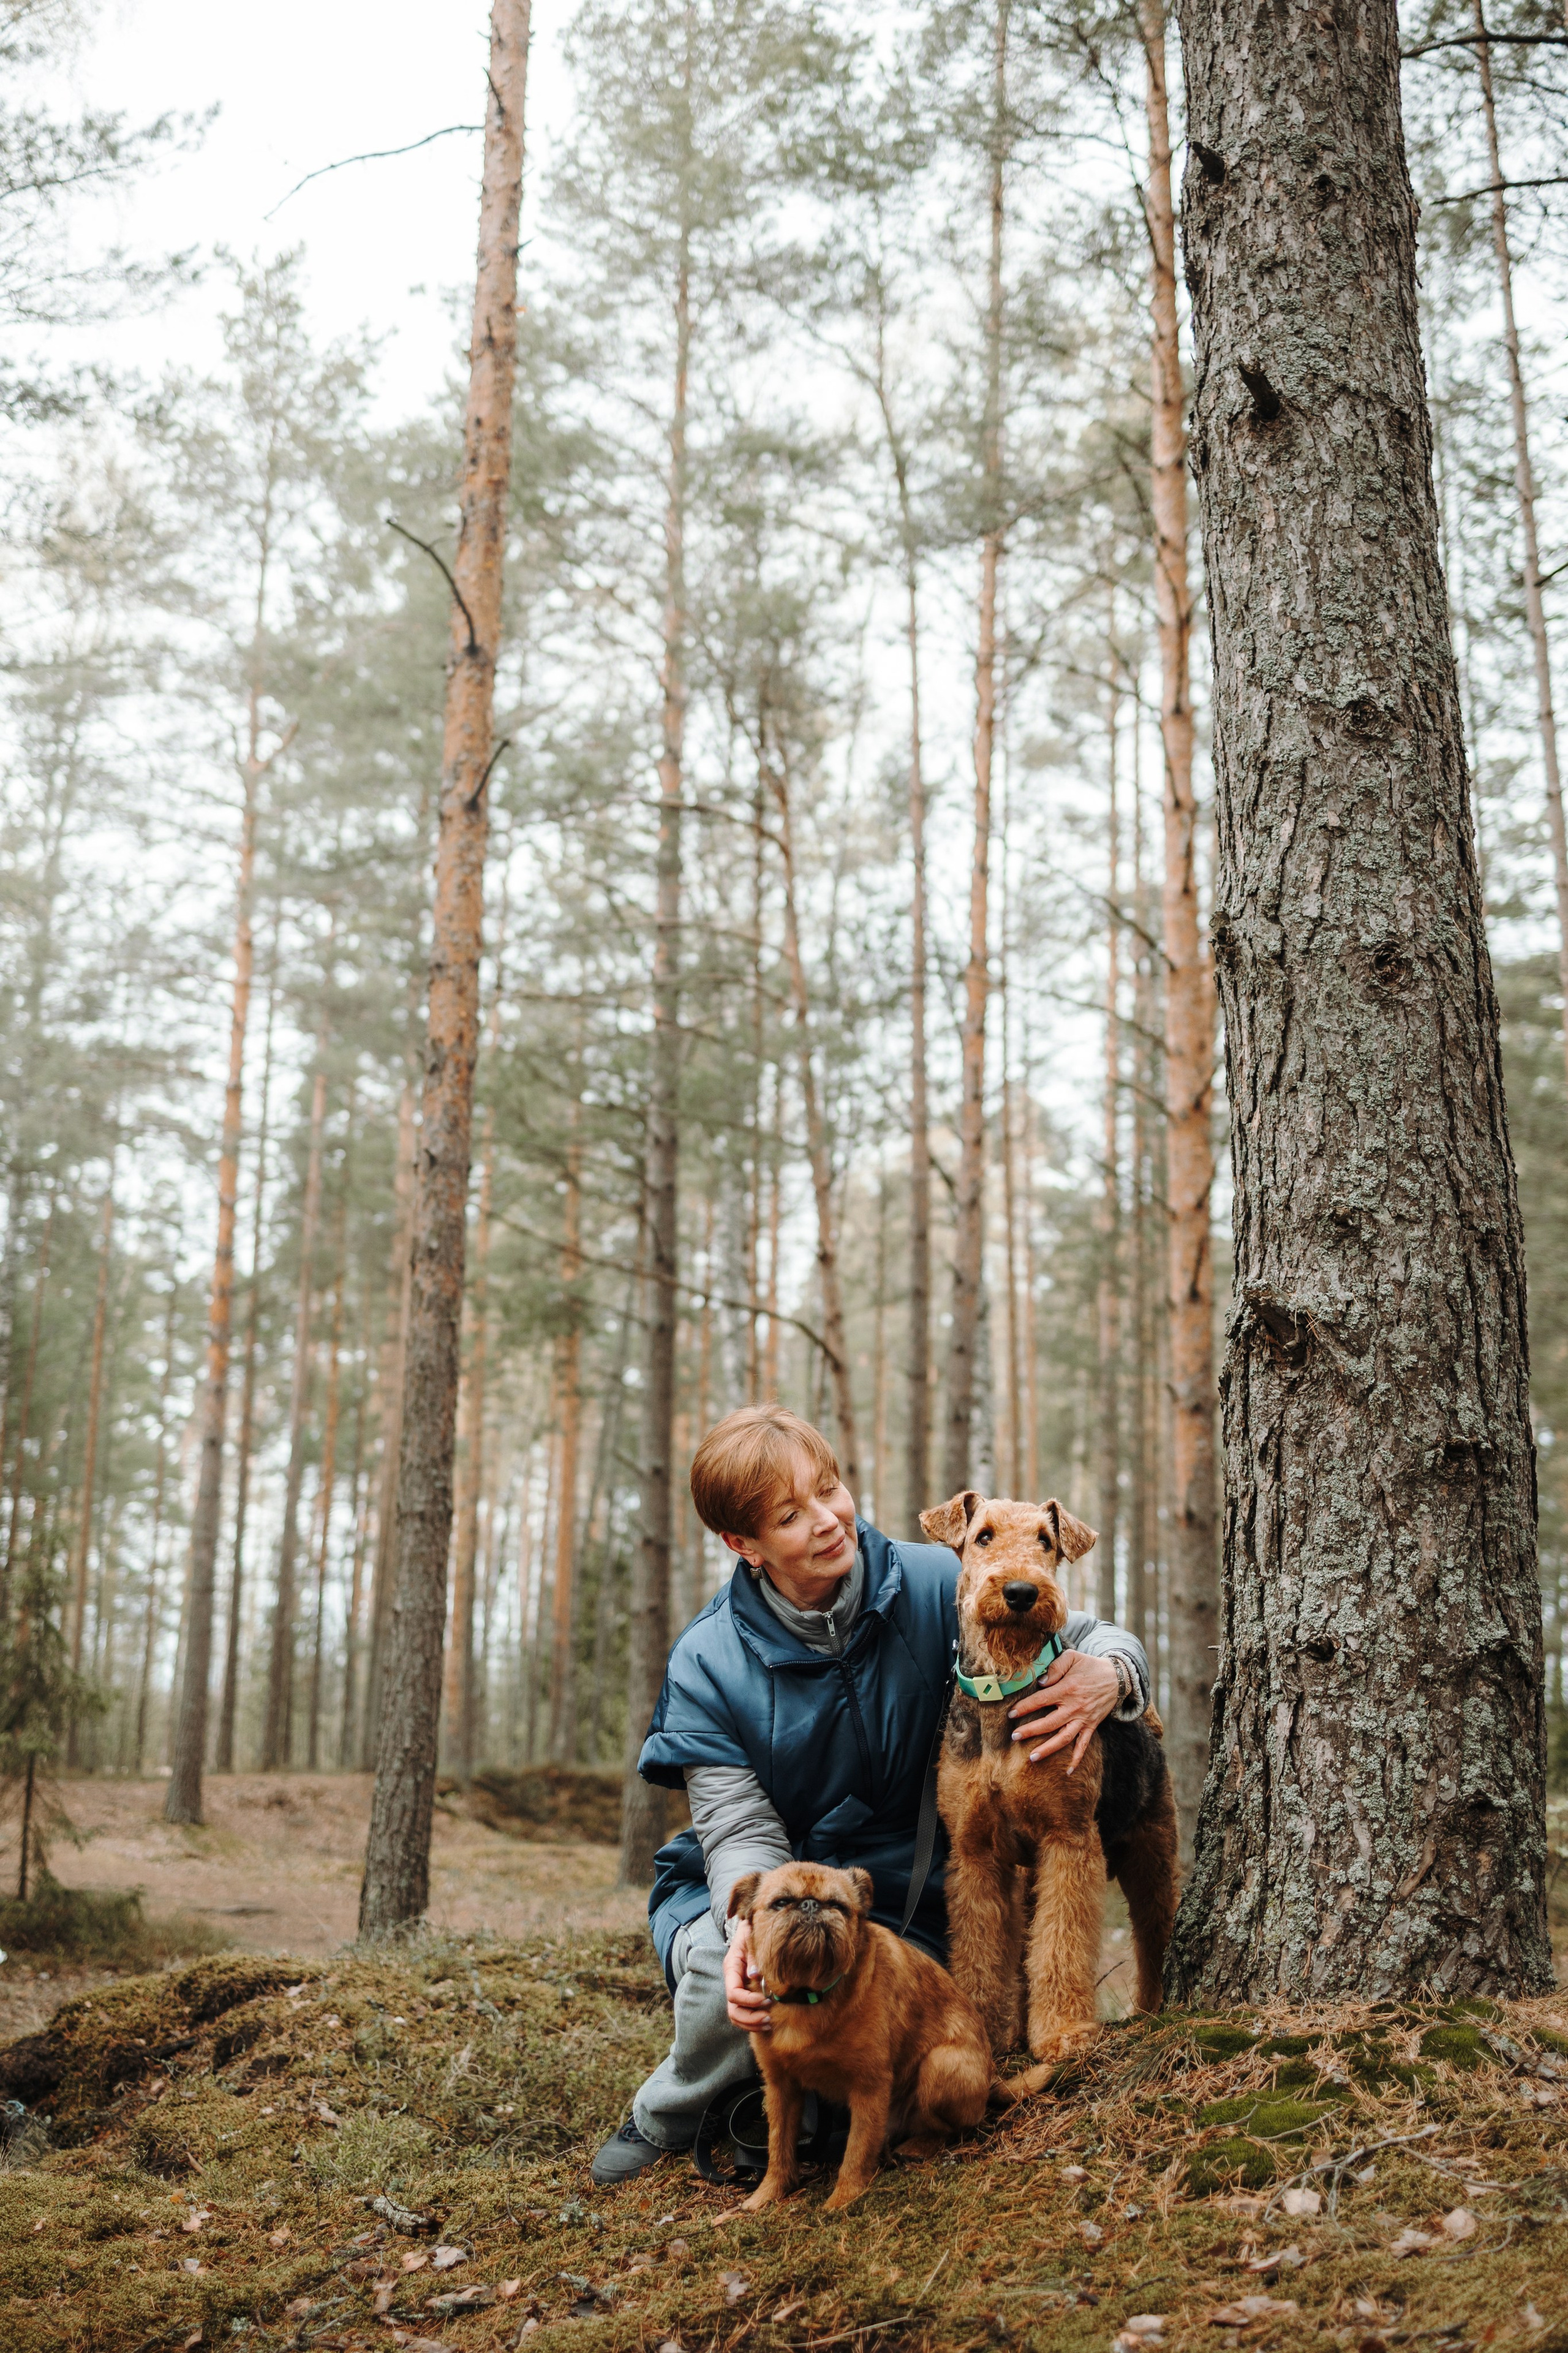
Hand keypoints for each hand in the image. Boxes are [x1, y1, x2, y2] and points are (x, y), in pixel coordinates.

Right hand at [723, 1920, 772, 2033]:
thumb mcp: (751, 1937)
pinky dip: (753, 2021)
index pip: (733, 1993)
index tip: (766, 2000)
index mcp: (731, 1968)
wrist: (752, 1927)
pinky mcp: (746, 1992)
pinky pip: (745, 2013)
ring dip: (752, 2023)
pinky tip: (767, 2021)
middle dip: (750, 2018)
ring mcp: (738, 1988)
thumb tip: (754, 1975)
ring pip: (737, 2015)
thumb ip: (753, 1955)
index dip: (748, 2001)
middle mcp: (732, 1981)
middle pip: (733, 2009)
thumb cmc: (752, 1930)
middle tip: (769, 2018)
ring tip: (769, 2023)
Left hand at [1009, 1649, 1120, 1772]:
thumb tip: (1041, 1682)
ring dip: (1048, 1749)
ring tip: (1032, 1757)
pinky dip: (1077, 1759)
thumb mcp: (1072, 1657)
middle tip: (1014, 1737)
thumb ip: (1055, 1667)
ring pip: (1064, 1738)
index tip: (1011, 1715)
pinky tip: (1068, 1771)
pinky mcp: (1091, 1726)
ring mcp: (1083, 1719)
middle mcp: (1074, 1707)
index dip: (1025, 1707)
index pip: (1041, 1700)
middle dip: (1030, 1731)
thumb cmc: (1090, 1666)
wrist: (1116, 1677)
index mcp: (1067, 1689)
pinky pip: (1084, 1745)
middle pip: (1049, 1723)